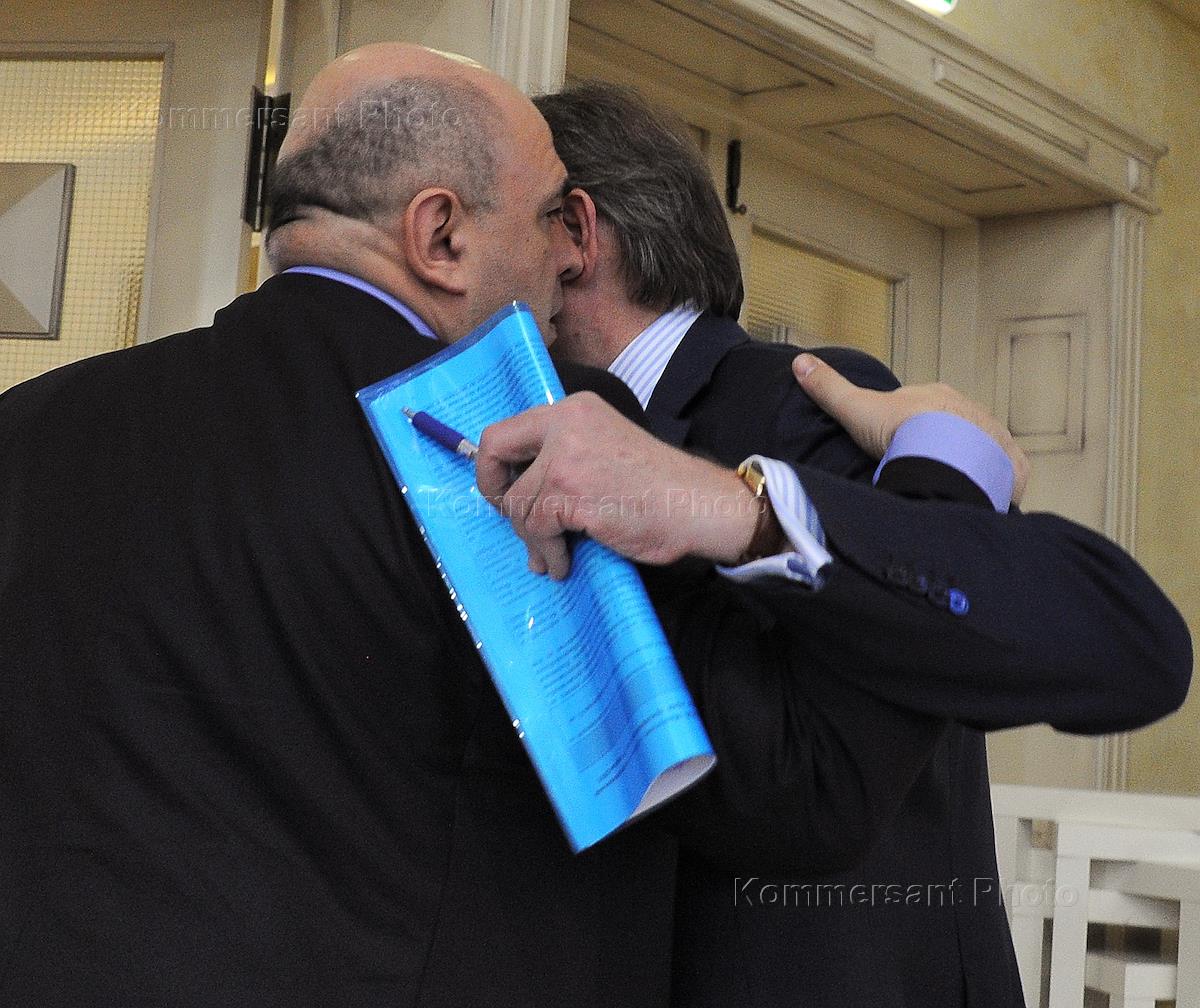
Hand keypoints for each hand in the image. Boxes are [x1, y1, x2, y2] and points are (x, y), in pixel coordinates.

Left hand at [475, 392, 763, 578]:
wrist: (698, 505)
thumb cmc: (657, 488)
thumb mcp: (602, 450)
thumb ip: (562, 459)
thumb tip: (513, 495)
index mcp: (574, 410)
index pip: (508, 429)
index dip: (495, 465)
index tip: (505, 491)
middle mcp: (565, 423)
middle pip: (495, 451)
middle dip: (495, 493)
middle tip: (511, 519)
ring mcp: (565, 457)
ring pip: (516, 503)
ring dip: (531, 537)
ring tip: (552, 556)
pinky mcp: (569, 491)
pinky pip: (535, 528)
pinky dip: (547, 552)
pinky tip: (563, 563)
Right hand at [792, 353, 1028, 505]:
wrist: (947, 457)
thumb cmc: (901, 430)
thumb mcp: (856, 408)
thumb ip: (829, 388)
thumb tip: (798, 360)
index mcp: (934, 395)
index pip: (918, 407)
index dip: (904, 424)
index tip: (892, 444)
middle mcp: (968, 410)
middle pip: (949, 427)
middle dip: (936, 444)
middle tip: (916, 468)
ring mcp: (993, 437)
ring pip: (976, 450)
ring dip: (963, 464)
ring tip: (943, 488)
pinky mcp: (1010, 466)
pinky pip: (1002, 474)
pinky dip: (992, 484)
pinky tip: (976, 499)